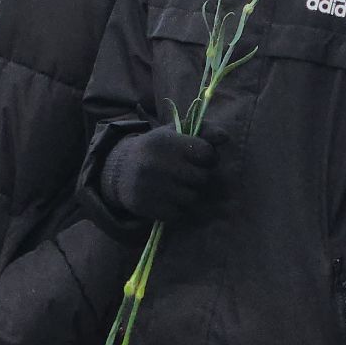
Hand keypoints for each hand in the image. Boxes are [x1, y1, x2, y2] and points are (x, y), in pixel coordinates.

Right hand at [100, 125, 215, 222]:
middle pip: (202, 178)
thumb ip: (203, 131)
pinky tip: (167, 198)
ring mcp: (150, 186)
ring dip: (188, 193)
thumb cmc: (156, 149)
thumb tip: (225, 137)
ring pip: (191, 197)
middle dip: (199, 177)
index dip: (209, 157)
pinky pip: (178, 213)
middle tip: (188, 174)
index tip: (200, 158)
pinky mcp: (145, 205)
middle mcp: (156, 162)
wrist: (120, 170)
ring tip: (177, 186)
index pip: (206, 152)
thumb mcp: (175, 133)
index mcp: (165, 140)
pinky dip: (177, 208)